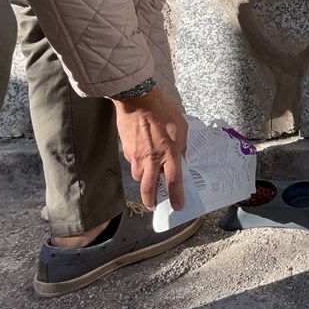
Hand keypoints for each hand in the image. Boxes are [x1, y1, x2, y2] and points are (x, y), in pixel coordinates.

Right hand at [112, 86, 187, 210]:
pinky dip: (137, 165)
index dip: (176, 197)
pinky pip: (132, 163)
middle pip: (148, 188)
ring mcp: (137, 156)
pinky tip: (142, 157)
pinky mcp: (127, 150)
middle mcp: (152, 159)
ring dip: (143, 181)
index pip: (173, 182)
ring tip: (148, 180)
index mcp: (169, 154)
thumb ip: (182, 146)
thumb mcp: (181, 128)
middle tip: (152, 206)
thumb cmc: (163, 111)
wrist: (138, 101)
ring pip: (138, 177)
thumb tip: (181, 158)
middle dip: (150, 201)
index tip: (177, 207)